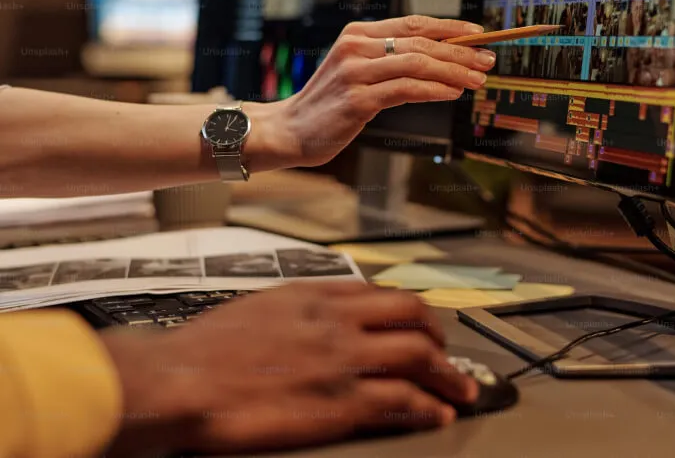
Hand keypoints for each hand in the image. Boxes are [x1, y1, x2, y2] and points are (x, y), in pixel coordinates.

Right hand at [102, 282, 478, 456]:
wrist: (178, 381)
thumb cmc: (203, 350)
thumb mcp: (256, 308)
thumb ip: (296, 309)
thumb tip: (316, 317)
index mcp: (314, 295)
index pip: (381, 293)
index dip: (411, 311)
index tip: (421, 324)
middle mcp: (336, 319)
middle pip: (412, 315)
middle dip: (440, 335)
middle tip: (449, 355)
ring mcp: (342, 358)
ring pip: (418, 355)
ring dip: (449, 375)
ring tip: (462, 391)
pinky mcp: (340, 401)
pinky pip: (401, 400)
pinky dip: (428, 406)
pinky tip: (438, 415)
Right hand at [266, 16, 492, 166]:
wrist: (289, 130)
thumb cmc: (329, 104)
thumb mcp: (357, 71)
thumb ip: (391, 60)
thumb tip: (442, 59)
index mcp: (358, 33)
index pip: (414, 23)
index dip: (450, 27)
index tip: (479, 34)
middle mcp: (356, 47)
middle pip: (421, 42)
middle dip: (460, 51)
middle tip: (488, 60)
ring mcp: (355, 73)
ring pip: (418, 64)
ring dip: (454, 71)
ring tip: (477, 79)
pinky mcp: (357, 100)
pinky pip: (406, 90)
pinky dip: (435, 90)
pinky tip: (453, 93)